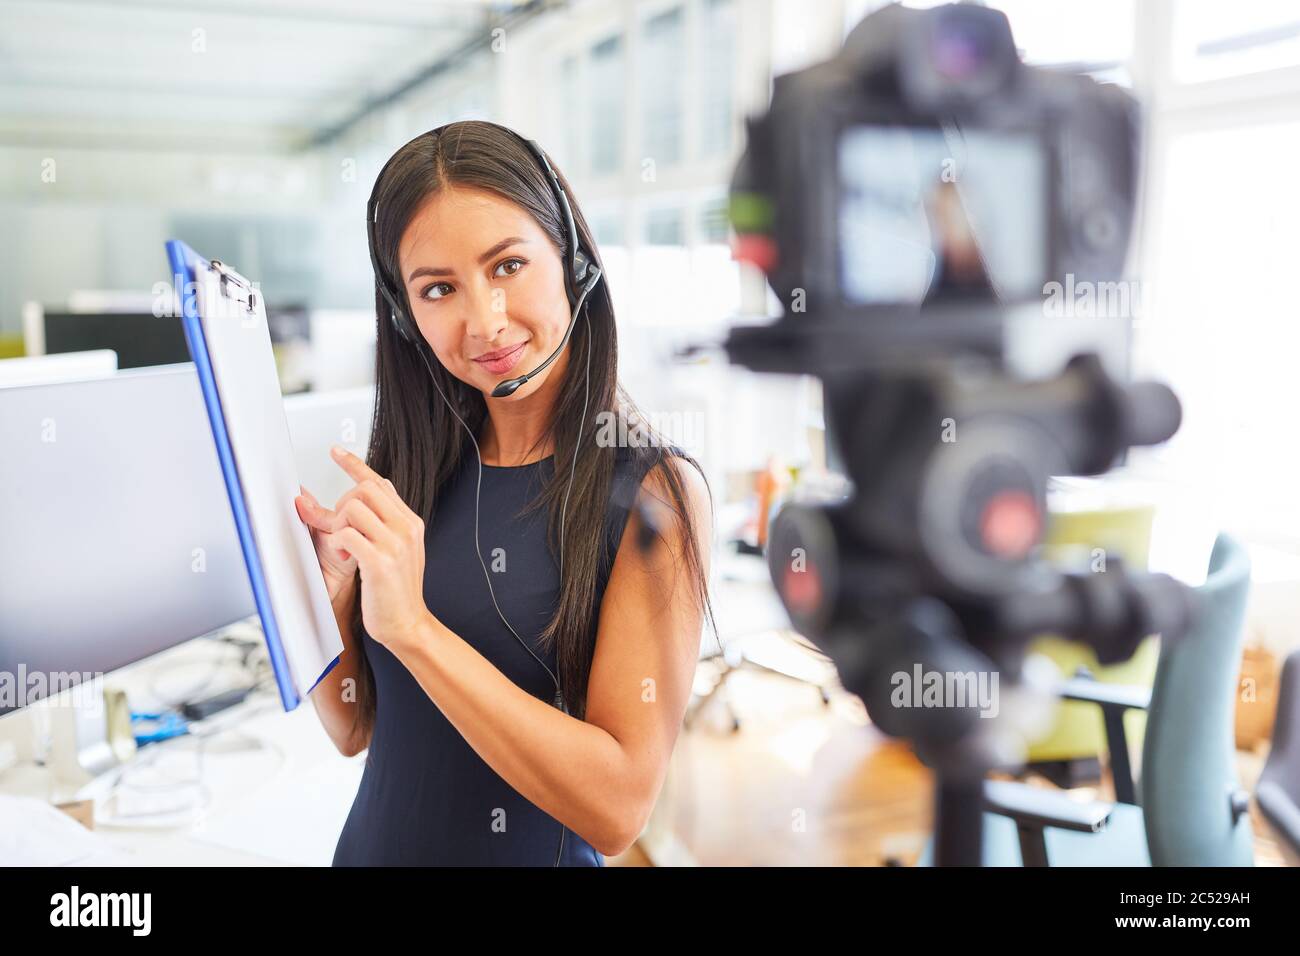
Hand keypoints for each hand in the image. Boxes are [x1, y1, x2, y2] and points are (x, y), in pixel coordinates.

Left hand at [295, 446, 429, 648]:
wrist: (408, 624)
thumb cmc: (397, 591)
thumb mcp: (399, 550)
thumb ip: (386, 523)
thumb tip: (365, 496)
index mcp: (410, 522)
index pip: (380, 482)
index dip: (355, 464)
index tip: (336, 452)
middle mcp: (406, 528)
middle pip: (364, 489)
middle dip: (342, 503)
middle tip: (337, 526)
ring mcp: (395, 544)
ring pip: (353, 508)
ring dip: (338, 524)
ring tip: (344, 545)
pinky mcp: (380, 562)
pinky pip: (347, 534)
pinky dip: (339, 542)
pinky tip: (346, 557)